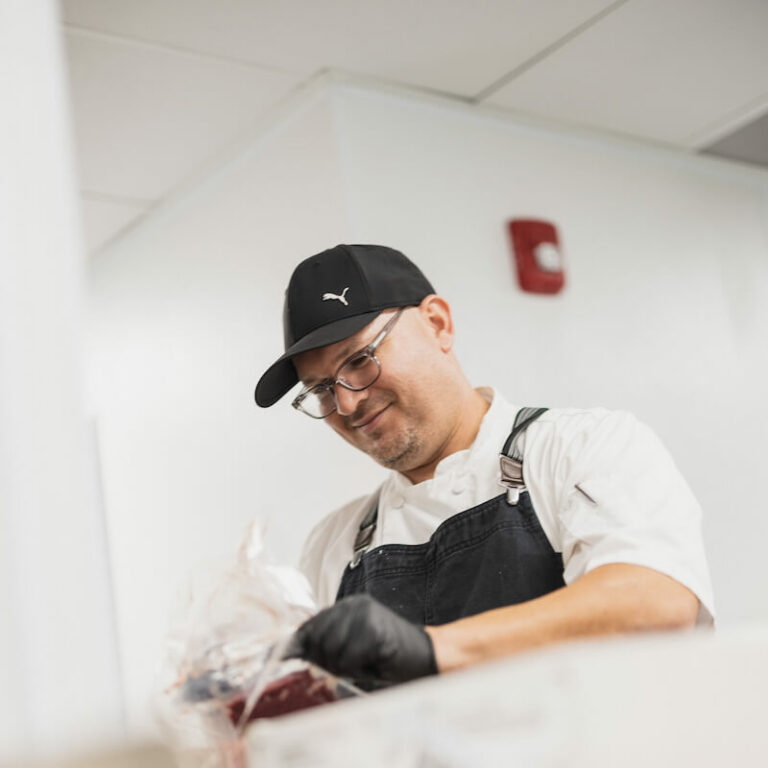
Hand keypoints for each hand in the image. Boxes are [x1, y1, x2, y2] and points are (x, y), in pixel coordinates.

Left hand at [283, 594, 436, 683]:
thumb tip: (284, 650)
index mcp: (346, 606)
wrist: (427, 655)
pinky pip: (349, 659)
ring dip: (344, 666)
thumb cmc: (387, 657)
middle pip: (317, 639)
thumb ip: (324, 645)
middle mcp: (353, 604)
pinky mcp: (375, 629)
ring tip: (364, 663)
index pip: (310, 625)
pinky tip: (374, 664)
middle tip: (350, 666)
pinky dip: (358, 669)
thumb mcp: (351, 647)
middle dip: (327, 661)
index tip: (276, 659)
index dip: (297, 646)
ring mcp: (365, 614)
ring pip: (331, 650)